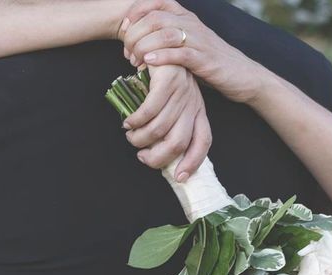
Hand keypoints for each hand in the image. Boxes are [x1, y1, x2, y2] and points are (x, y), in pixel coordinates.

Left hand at [120, 0, 265, 103]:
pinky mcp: (206, 60)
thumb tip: (137, 44)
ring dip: (145, 46)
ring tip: (135, 60)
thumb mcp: (188, 45)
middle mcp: (192, 24)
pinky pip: (181, 53)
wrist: (244, 76)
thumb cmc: (212, 63)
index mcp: (186, 18)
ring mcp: (200, 41)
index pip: (155, 3)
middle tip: (127, 53)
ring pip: (165, 33)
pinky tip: (149, 63)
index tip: (123, 29)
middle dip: (135, 34)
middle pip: (155, 18)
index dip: (135, 13)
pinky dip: (162, 56)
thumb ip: (167, 40)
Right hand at [122, 64, 211, 181]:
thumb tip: (156, 149)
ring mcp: (182, 92)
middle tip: (142, 156)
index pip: (203, 142)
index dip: (193, 162)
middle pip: (179, 142)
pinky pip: (150, 110)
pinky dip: (136, 121)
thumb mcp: (170, 100)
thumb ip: (168, 121)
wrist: (156, 39)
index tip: (179, 178)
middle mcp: (193, 103)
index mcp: (198, 110)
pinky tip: (128, 121)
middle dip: (158, 157)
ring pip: (160, 129)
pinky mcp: (168, 81)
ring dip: (140, 138)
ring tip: (130, 136)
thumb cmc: (159, 75)